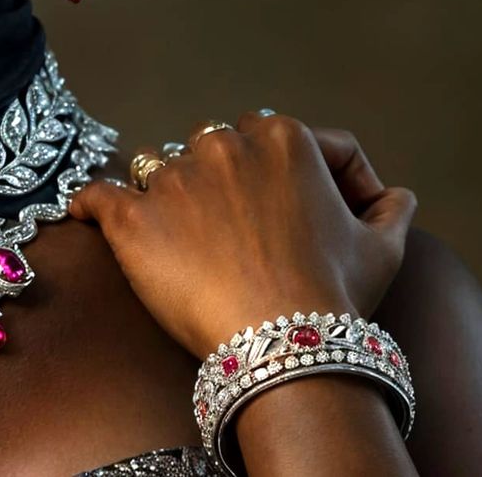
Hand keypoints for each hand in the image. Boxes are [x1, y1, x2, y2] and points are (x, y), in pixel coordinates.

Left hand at [69, 113, 416, 358]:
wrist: (282, 344)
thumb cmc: (333, 297)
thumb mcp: (384, 249)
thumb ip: (392, 210)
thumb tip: (397, 198)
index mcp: (284, 138)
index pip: (295, 138)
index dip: (318, 175)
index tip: (328, 213)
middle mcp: (224, 145)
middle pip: (222, 148)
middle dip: (236, 181)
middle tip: (251, 233)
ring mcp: (173, 179)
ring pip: (166, 169)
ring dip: (176, 194)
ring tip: (190, 240)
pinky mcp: (132, 218)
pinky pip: (98, 195)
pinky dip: (90, 204)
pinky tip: (84, 213)